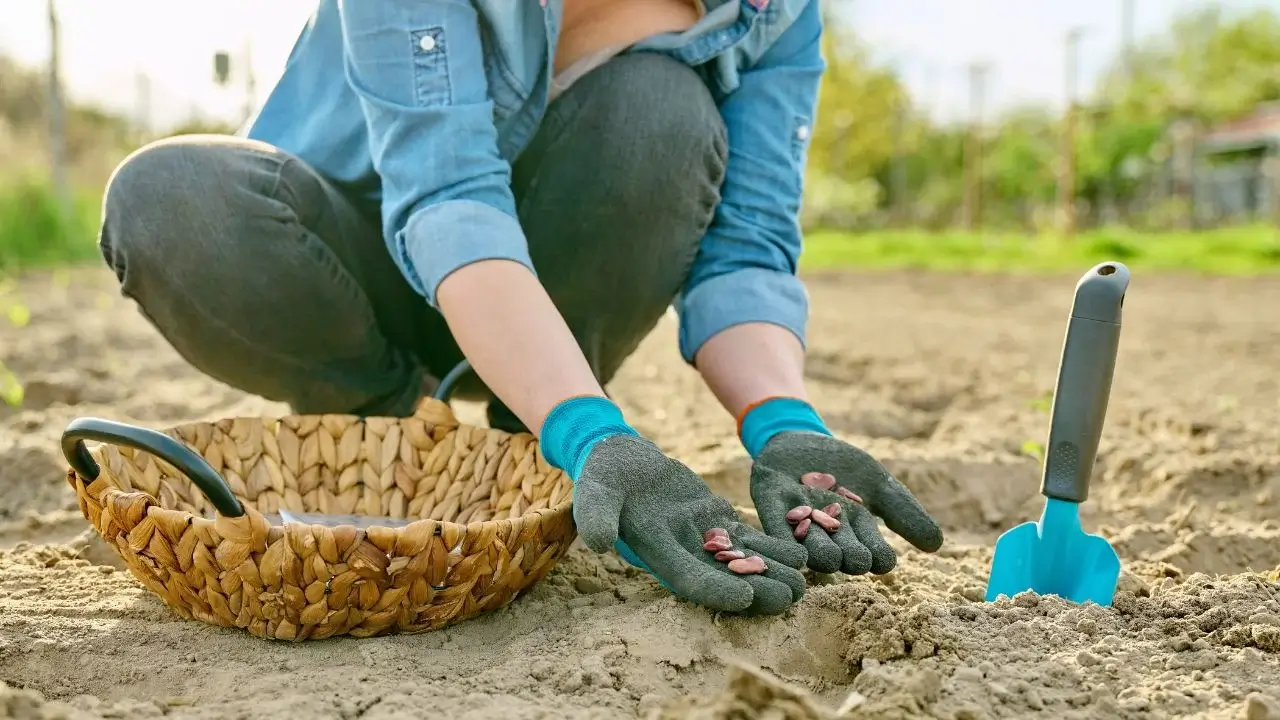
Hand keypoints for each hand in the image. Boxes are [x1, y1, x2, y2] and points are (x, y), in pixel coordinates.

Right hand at [574, 434, 807, 614]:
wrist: (617, 460)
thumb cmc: (602, 475)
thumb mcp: (594, 491)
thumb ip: (595, 515)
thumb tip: (599, 542)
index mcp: (654, 550)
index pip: (689, 577)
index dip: (717, 588)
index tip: (746, 597)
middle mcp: (681, 551)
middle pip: (724, 577)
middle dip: (757, 589)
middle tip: (790, 600)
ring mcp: (700, 537)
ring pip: (741, 560)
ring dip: (772, 573)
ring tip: (804, 583)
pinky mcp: (714, 519)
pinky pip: (746, 538)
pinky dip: (771, 547)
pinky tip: (800, 553)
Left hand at [750, 432, 942, 574]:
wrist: (801, 439)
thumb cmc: (843, 465)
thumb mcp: (878, 483)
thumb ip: (904, 511)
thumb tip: (936, 545)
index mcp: (856, 534)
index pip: (873, 555)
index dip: (879, 558)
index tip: (883, 559)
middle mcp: (828, 537)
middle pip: (843, 556)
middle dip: (851, 557)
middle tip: (856, 557)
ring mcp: (798, 524)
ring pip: (811, 547)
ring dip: (822, 551)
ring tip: (830, 554)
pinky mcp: (770, 508)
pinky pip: (776, 530)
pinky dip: (786, 539)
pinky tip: (795, 545)